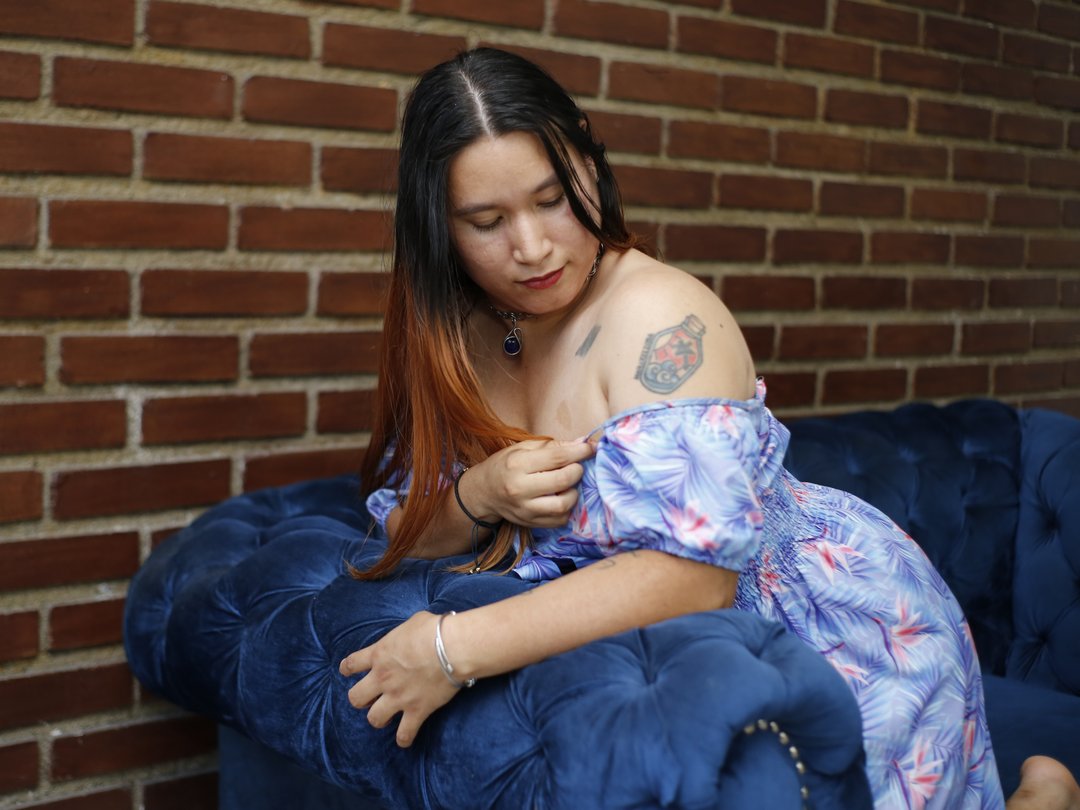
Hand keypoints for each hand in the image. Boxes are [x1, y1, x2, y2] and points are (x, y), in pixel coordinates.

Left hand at [339, 611, 461, 747]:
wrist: (452, 648)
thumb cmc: (434, 630)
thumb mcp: (412, 622)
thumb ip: (403, 634)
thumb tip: (412, 634)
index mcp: (379, 655)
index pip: (351, 664)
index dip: (347, 669)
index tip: (347, 671)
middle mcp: (383, 678)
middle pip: (356, 698)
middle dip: (361, 699)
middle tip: (372, 696)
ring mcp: (398, 697)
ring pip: (374, 719)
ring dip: (378, 718)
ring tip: (386, 715)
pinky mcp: (416, 710)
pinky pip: (404, 733)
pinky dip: (404, 738)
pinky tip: (405, 738)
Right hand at [463, 438, 595, 527]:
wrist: (483, 493)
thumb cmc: (505, 465)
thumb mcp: (523, 448)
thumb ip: (552, 446)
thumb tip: (582, 443)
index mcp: (518, 464)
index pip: (557, 457)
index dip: (580, 451)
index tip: (591, 447)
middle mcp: (520, 488)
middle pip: (563, 480)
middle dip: (577, 470)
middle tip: (576, 467)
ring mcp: (525, 509)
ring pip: (563, 505)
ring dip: (573, 492)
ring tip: (568, 485)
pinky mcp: (530, 523)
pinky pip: (559, 520)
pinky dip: (567, 509)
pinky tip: (561, 498)